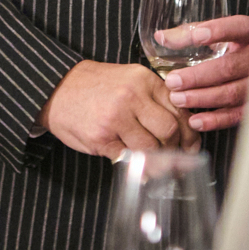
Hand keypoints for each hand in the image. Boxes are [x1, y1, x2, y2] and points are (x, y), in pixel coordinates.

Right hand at [45, 59, 188, 157]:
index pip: (179, 109)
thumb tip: (184, 128)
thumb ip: (155, 98)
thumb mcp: (129, 80)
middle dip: (175, 148)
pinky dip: (139, 168)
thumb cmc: (96, 86)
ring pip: (151, 148)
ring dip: (157, 161)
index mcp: (143, 80)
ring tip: (157, 164)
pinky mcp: (101, 138)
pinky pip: (129, 159)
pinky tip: (141, 169)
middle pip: (169, 130)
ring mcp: (115, 118)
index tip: (192, 145)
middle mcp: (131, 97)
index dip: (189, 132)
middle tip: (175, 156)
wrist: (56, 88)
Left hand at [154, 15, 248, 133]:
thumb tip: (160, 37)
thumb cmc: (239, 45)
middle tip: (173, 81)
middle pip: (230, 67)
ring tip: (178, 99)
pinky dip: (216, 120)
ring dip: (204, 98)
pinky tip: (195, 121)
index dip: (219, 31)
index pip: (238, 28)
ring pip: (233, 93)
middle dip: (199, 76)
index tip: (197, 36)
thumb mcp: (220, 33)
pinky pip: (238, 114)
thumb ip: (190, 33)